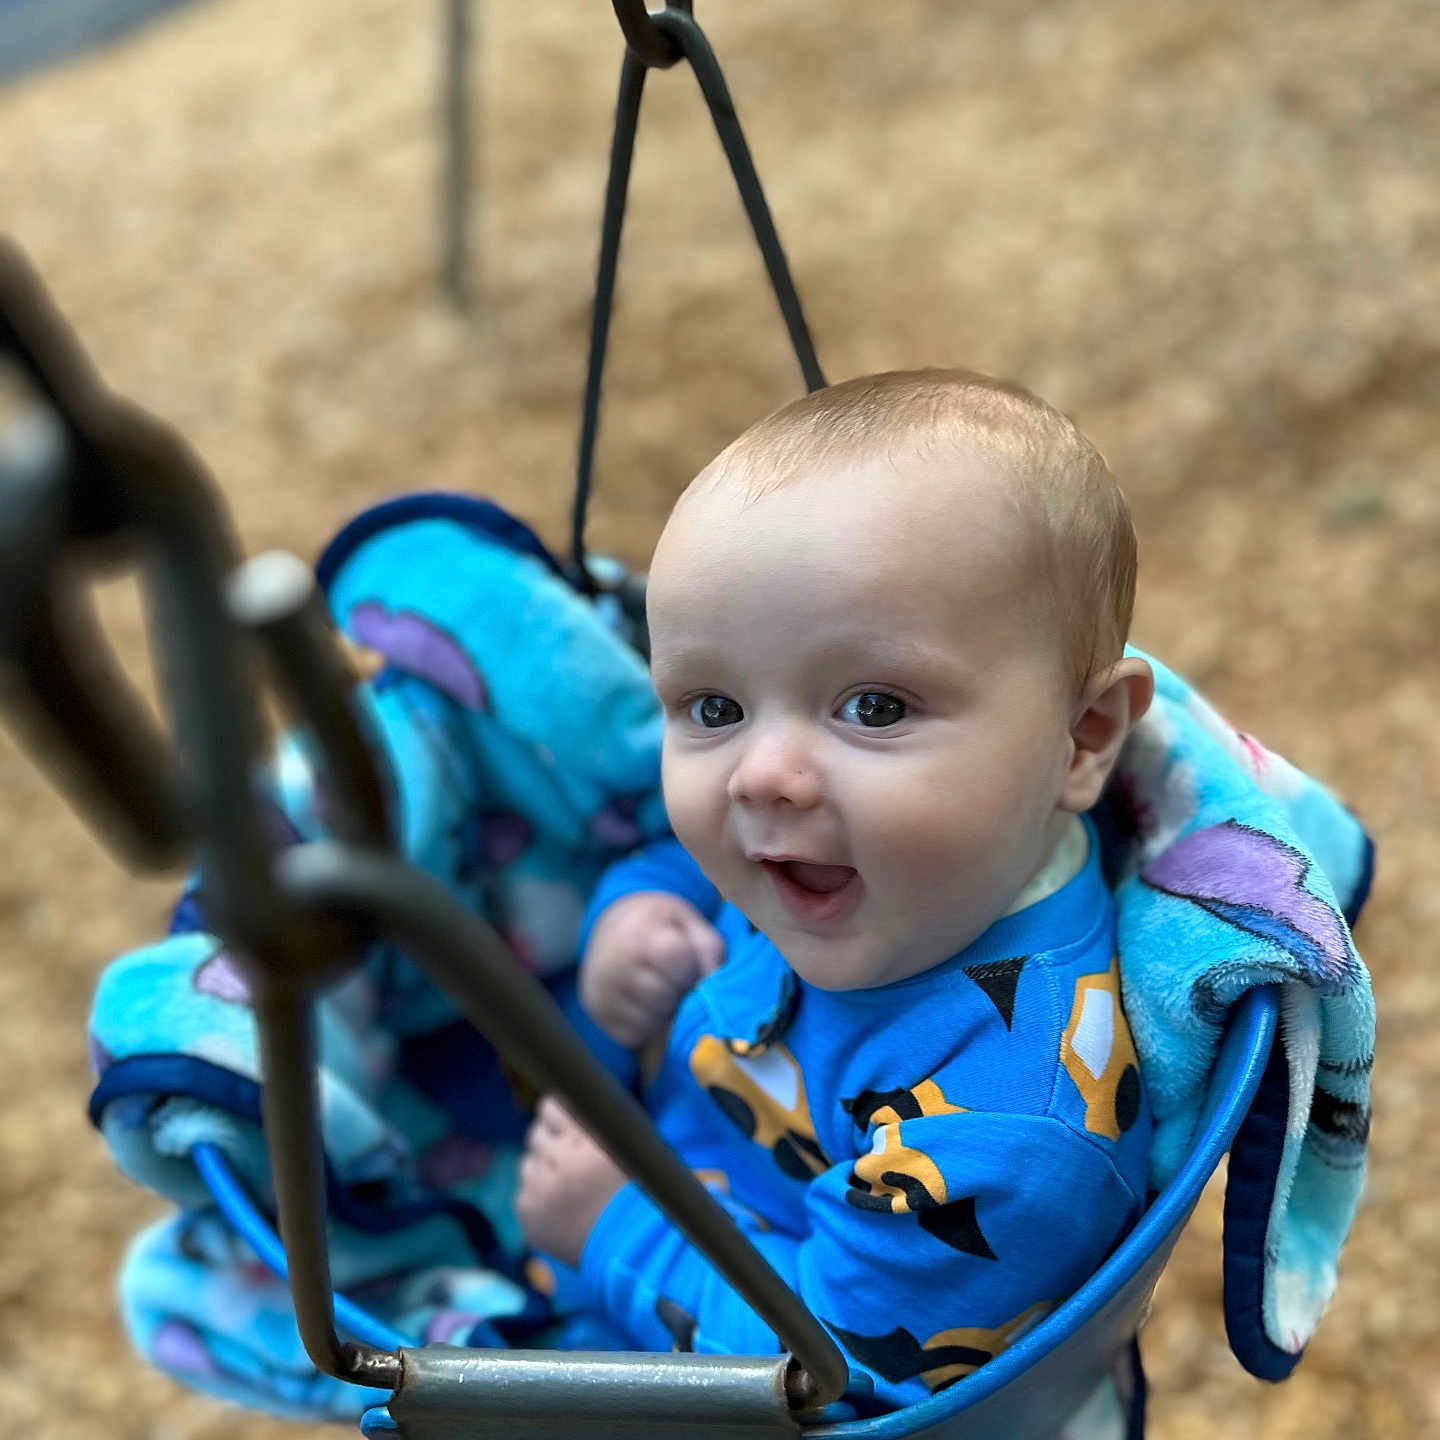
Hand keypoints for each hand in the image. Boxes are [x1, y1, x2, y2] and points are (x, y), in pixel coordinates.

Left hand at [516, 1097, 626, 1268]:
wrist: (635, 1249)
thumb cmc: (639, 1192)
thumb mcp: (630, 1146)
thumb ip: (600, 1123)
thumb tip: (570, 1101)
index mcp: (589, 1140)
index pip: (551, 1107)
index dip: (556, 1114)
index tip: (561, 1120)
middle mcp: (562, 1161)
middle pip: (536, 1133)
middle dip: (549, 1141)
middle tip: (566, 1156)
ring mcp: (542, 1190)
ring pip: (527, 1163)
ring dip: (543, 1170)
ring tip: (569, 1188)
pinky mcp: (530, 1215)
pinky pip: (523, 1193)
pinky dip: (539, 1198)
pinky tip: (562, 1209)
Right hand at [579, 892, 723, 1047]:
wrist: (614, 929)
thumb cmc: (660, 930)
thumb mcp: (687, 925)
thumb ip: (708, 950)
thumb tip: (712, 987)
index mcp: (637, 932)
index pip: (675, 957)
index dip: (689, 967)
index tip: (685, 963)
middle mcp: (612, 961)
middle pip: (663, 996)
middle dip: (679, 993)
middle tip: (675, 980)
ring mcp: (601, 989)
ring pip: (650, 1022)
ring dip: (666, 1014)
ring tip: (662, 992)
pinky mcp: (597, 1012)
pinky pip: (634, 1036)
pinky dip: (647, 1027)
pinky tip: (646, 1005)